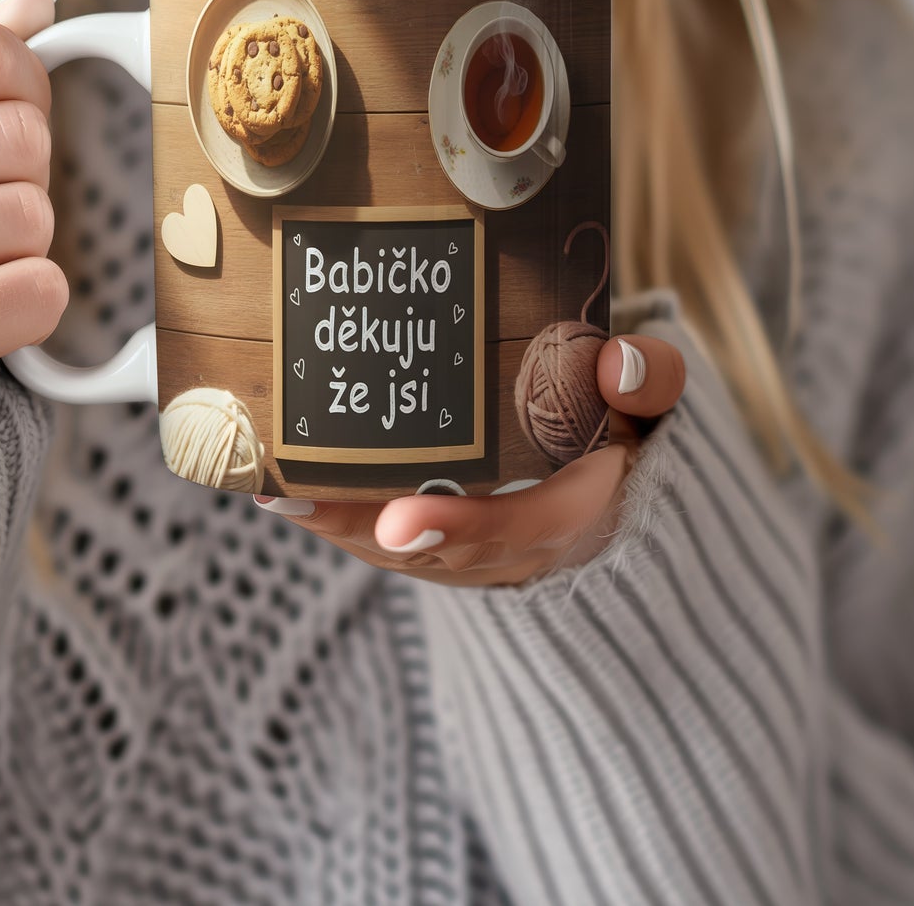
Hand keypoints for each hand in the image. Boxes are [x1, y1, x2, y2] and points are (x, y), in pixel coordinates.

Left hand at [254, 334, 684, 586]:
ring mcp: (472, 554)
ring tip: (263, 482)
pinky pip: (379, 541)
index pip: (522, 525)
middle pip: (427, 546)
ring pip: (392, 548)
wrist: (612, 490)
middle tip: (287, 492)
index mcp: (576, 508)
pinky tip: (275, 486)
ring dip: (326, 523)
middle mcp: (514, 545)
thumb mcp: (649, 404)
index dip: (462, 527)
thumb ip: (649, 380)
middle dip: (356, 525)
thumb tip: (621, 359)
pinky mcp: (439, 548)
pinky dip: (329, 520)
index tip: (400, 520)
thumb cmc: (620, 427)